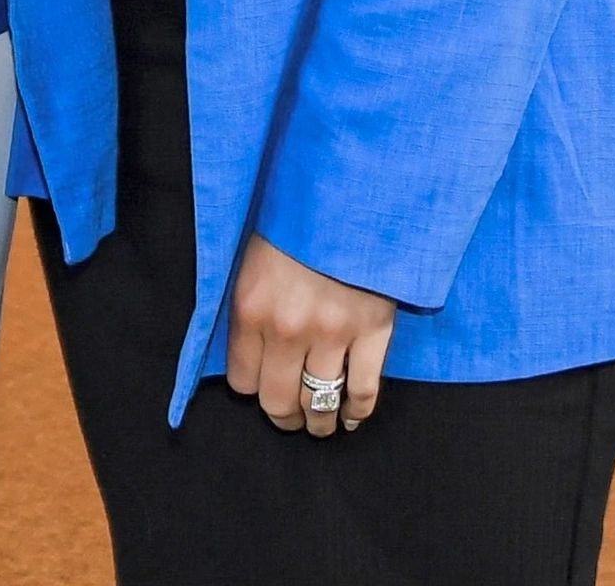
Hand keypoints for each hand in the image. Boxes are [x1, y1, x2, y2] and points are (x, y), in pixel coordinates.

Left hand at [225, 234, 395, 435]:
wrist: (349, 191)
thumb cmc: (295, 219)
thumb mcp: (253, 254)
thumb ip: (249, 302)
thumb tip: (245, 348)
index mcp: (251, 307)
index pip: (242, 380)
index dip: (252, 385)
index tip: (261, 382)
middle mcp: (287, 329)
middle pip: (278, 401)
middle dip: (283, 416)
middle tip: (289, 416)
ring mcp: (333, 334)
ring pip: (320, 404)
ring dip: (318, 422)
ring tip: (319, 423)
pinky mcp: (373, 332)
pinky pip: (363, 391)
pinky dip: (357, 412)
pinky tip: (352, 417)